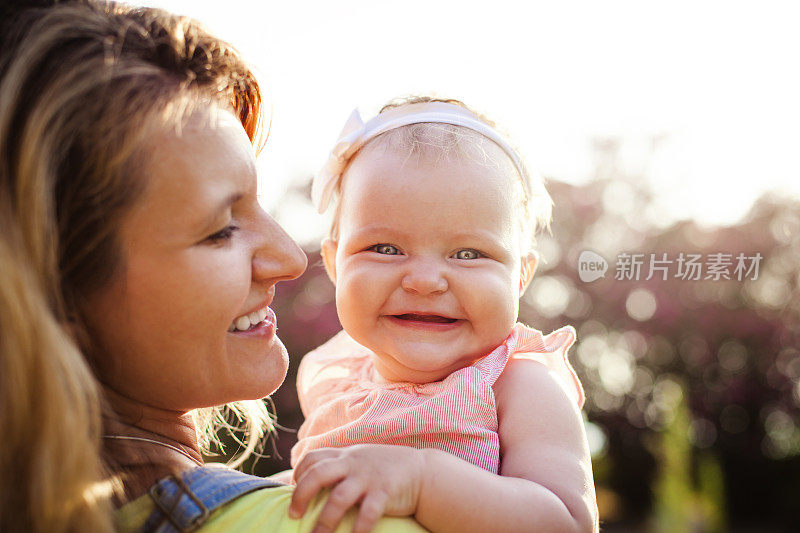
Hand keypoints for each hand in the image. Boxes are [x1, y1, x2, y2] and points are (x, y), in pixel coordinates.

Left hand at [288, 444, 425, 532]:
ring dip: (325, 520)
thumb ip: (339, 466)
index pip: (312, 457)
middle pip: (318, 474)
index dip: (298, 474)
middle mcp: (353, 463)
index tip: (293, 490)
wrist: (422, 471)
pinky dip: (358, 528)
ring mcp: (369, 477)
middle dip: (301, 495)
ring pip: (339, 497)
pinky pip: (368, 512)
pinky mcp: (385, 492)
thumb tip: (311, 482)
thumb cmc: (385, 469)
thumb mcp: (360, 459)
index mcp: (345, 455)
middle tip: (294, 515)